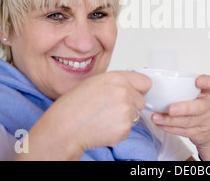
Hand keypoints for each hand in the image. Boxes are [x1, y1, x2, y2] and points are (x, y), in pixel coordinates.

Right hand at [16, 70, 150, 159]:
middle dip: (131, 105)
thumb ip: (116, 82)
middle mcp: (124, 92)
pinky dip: (118, 131)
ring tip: (104, 118)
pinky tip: (103, 127)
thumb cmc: (73, 106)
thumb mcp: (94, 82)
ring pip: (135, 115)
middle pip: (141, 100)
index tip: (134, 93)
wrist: (64, 128)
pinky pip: (128, 129)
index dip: (139, 89)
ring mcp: (126, 111)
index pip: (145, 82)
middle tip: (111, 109)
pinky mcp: (125, 128)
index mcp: (117, 78)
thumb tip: (130, 85)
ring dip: (124, 118)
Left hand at [150, 74, 209, 160]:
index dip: (206, 82)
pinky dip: (169, 128)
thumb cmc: (194, 105)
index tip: (198, 80)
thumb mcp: (192, 93)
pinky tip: (159, 124)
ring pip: (188, 121)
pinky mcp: (198, 133)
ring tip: (156, 117)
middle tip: (170, 109)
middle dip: (184, 108)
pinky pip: (183, 131)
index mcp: (206, 93)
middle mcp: (207, 106)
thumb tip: (146, 70)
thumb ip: (176, 84)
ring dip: (170, 120)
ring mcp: (204, 121)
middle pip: (199, 107)